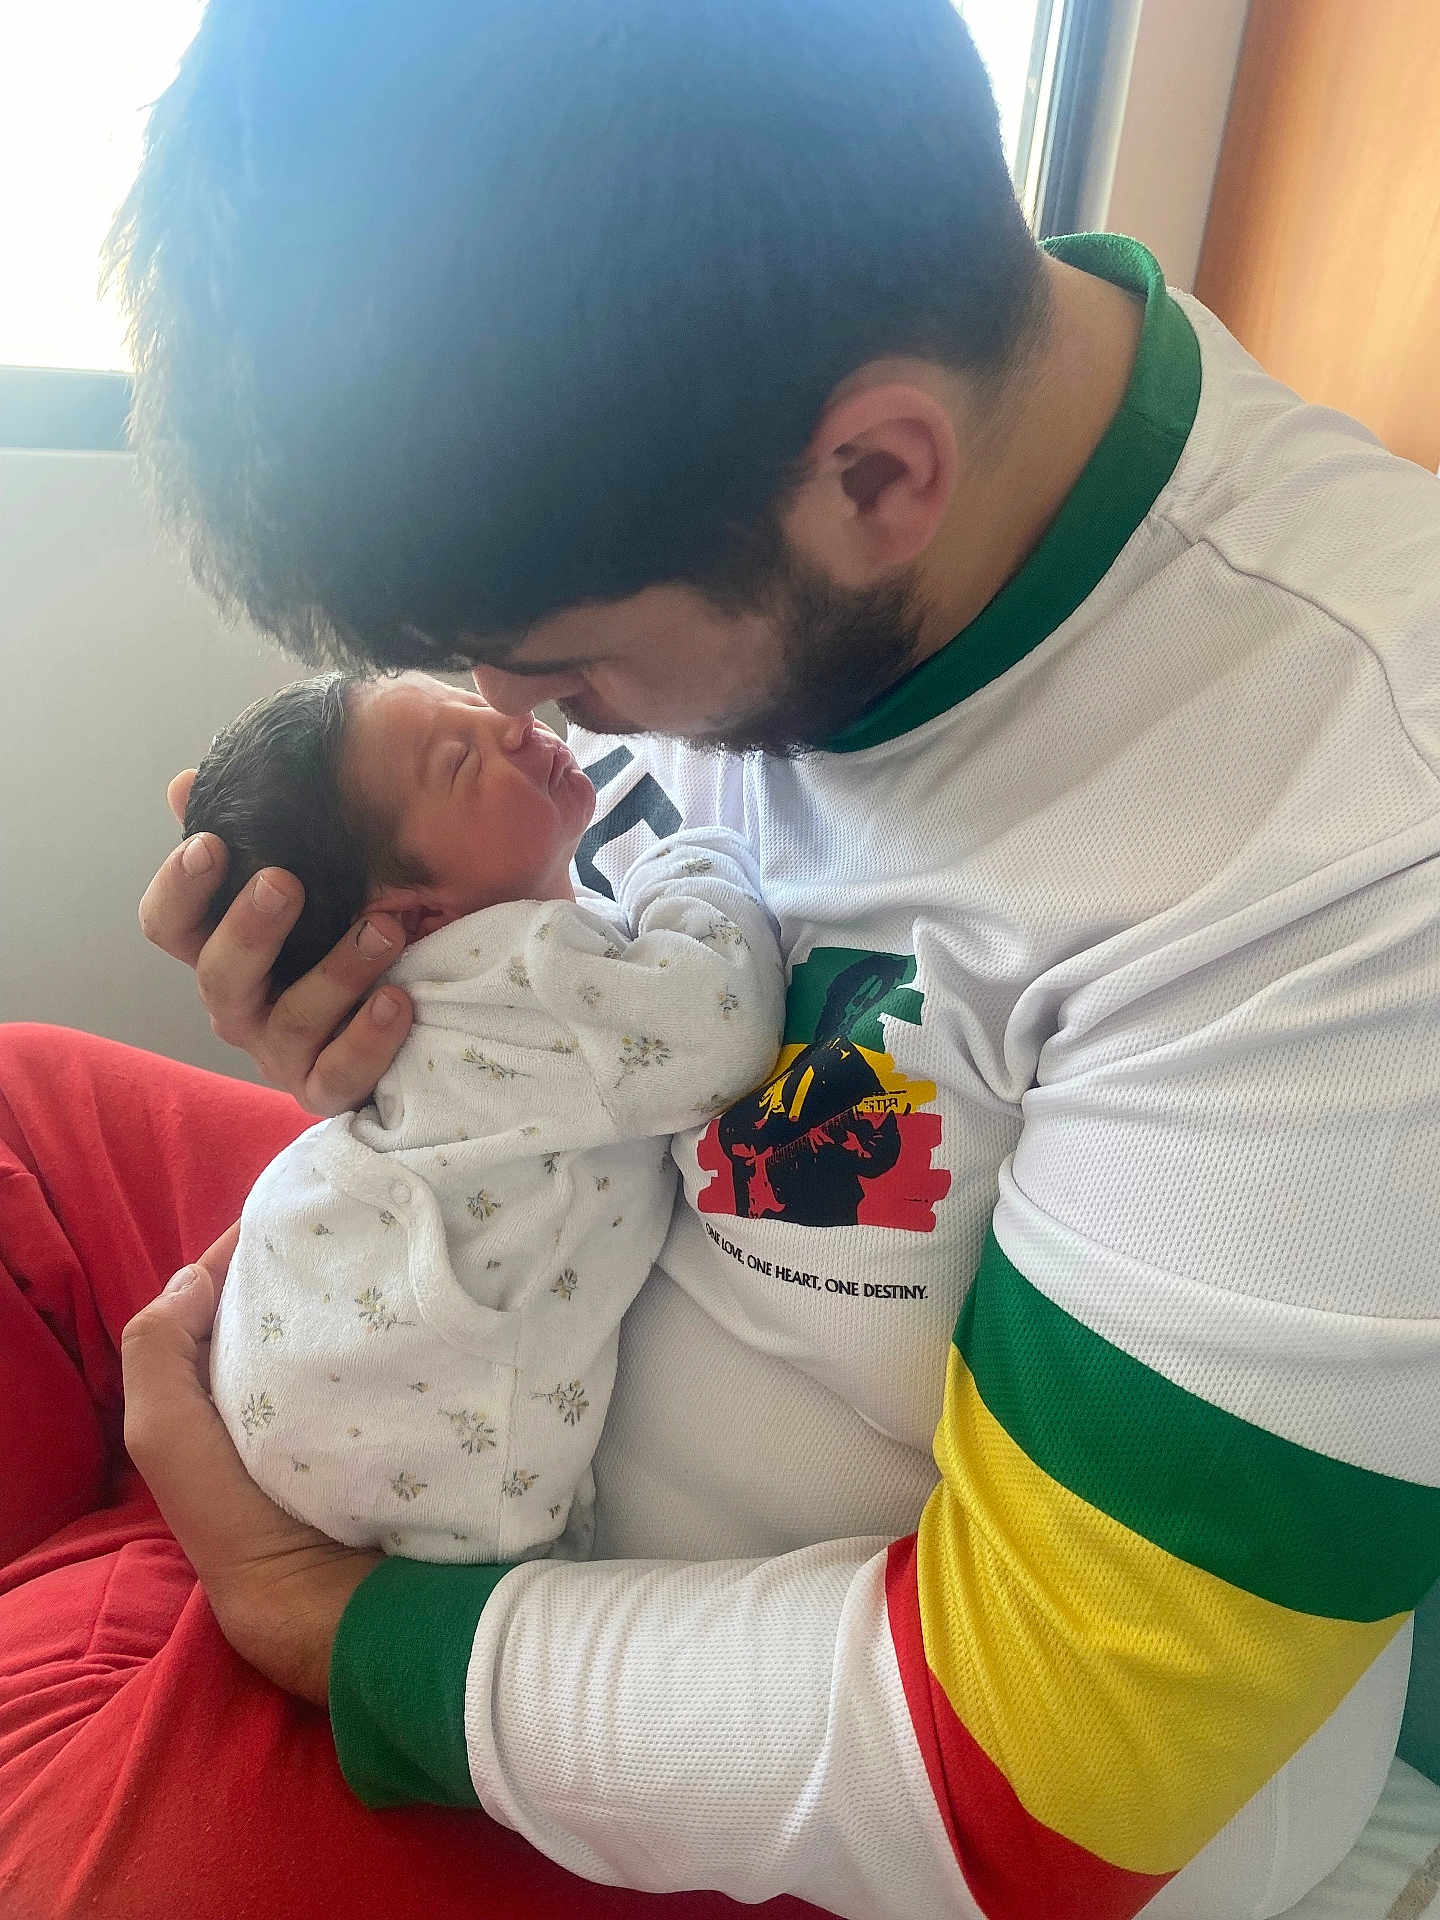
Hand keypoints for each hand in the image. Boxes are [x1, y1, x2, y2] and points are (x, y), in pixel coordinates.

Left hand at [122, 1223, 380, 1705]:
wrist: (356, 1619)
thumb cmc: (255, 1535)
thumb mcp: (173, 1448)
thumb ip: (158, 1364)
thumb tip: (190, 1278)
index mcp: (225, 1417)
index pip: (226, 1314)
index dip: (243, 1262)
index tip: (289, 1215)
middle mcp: (284, 1417)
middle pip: (288, 1320)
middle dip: (308, 1270)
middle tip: (350, 1223)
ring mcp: (352, 1428)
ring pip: (346, 1339)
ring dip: (360, 1298)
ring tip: (391, 1249)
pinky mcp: (410, 1439)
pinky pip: (402, 1365)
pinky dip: (402, 1333)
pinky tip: (424, 1305)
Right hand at [137, 769, 413, 1113]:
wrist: (407, 1003)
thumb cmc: (341, 923)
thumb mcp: (311, 868)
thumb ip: (252, 829)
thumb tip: (186, 785)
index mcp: (219, 949)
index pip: (168, 924)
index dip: (180, 887)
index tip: (212, 843)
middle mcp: (239, 1004)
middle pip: (219, 975)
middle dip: (250, 927)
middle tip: (285, 881)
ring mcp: (281, 1052)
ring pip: (292, 1022)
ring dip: (337, 972)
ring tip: (386, 930)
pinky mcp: (328, 1087)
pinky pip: (339, 1076)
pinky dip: (368, 1040)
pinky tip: (399, 1000)